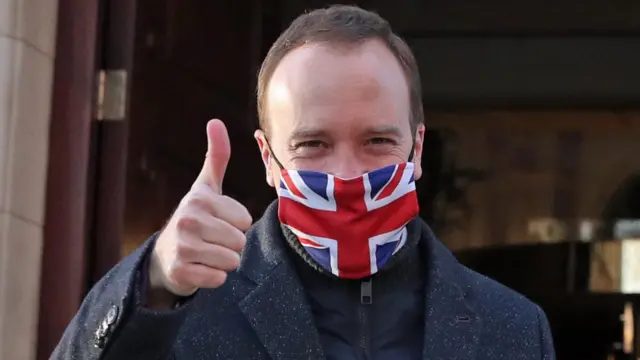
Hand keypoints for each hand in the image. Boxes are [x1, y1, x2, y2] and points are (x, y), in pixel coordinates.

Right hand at [149, 119, 252, 298]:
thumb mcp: (205, 186)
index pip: (245, 220)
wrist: (165, 255)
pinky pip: (219, 278)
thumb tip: (216, 121)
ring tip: (207, 253)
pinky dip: (214, 278)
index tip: (218, 221)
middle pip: (240, 241)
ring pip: (232, 260)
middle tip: (212, 240)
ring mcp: (183, 246)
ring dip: (224, 262)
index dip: (237, 224)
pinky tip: (199, 268)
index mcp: (200, 199)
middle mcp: (189, 220)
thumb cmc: (194, 217)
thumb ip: (216, 156)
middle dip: (232, 245)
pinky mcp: (181, 271)